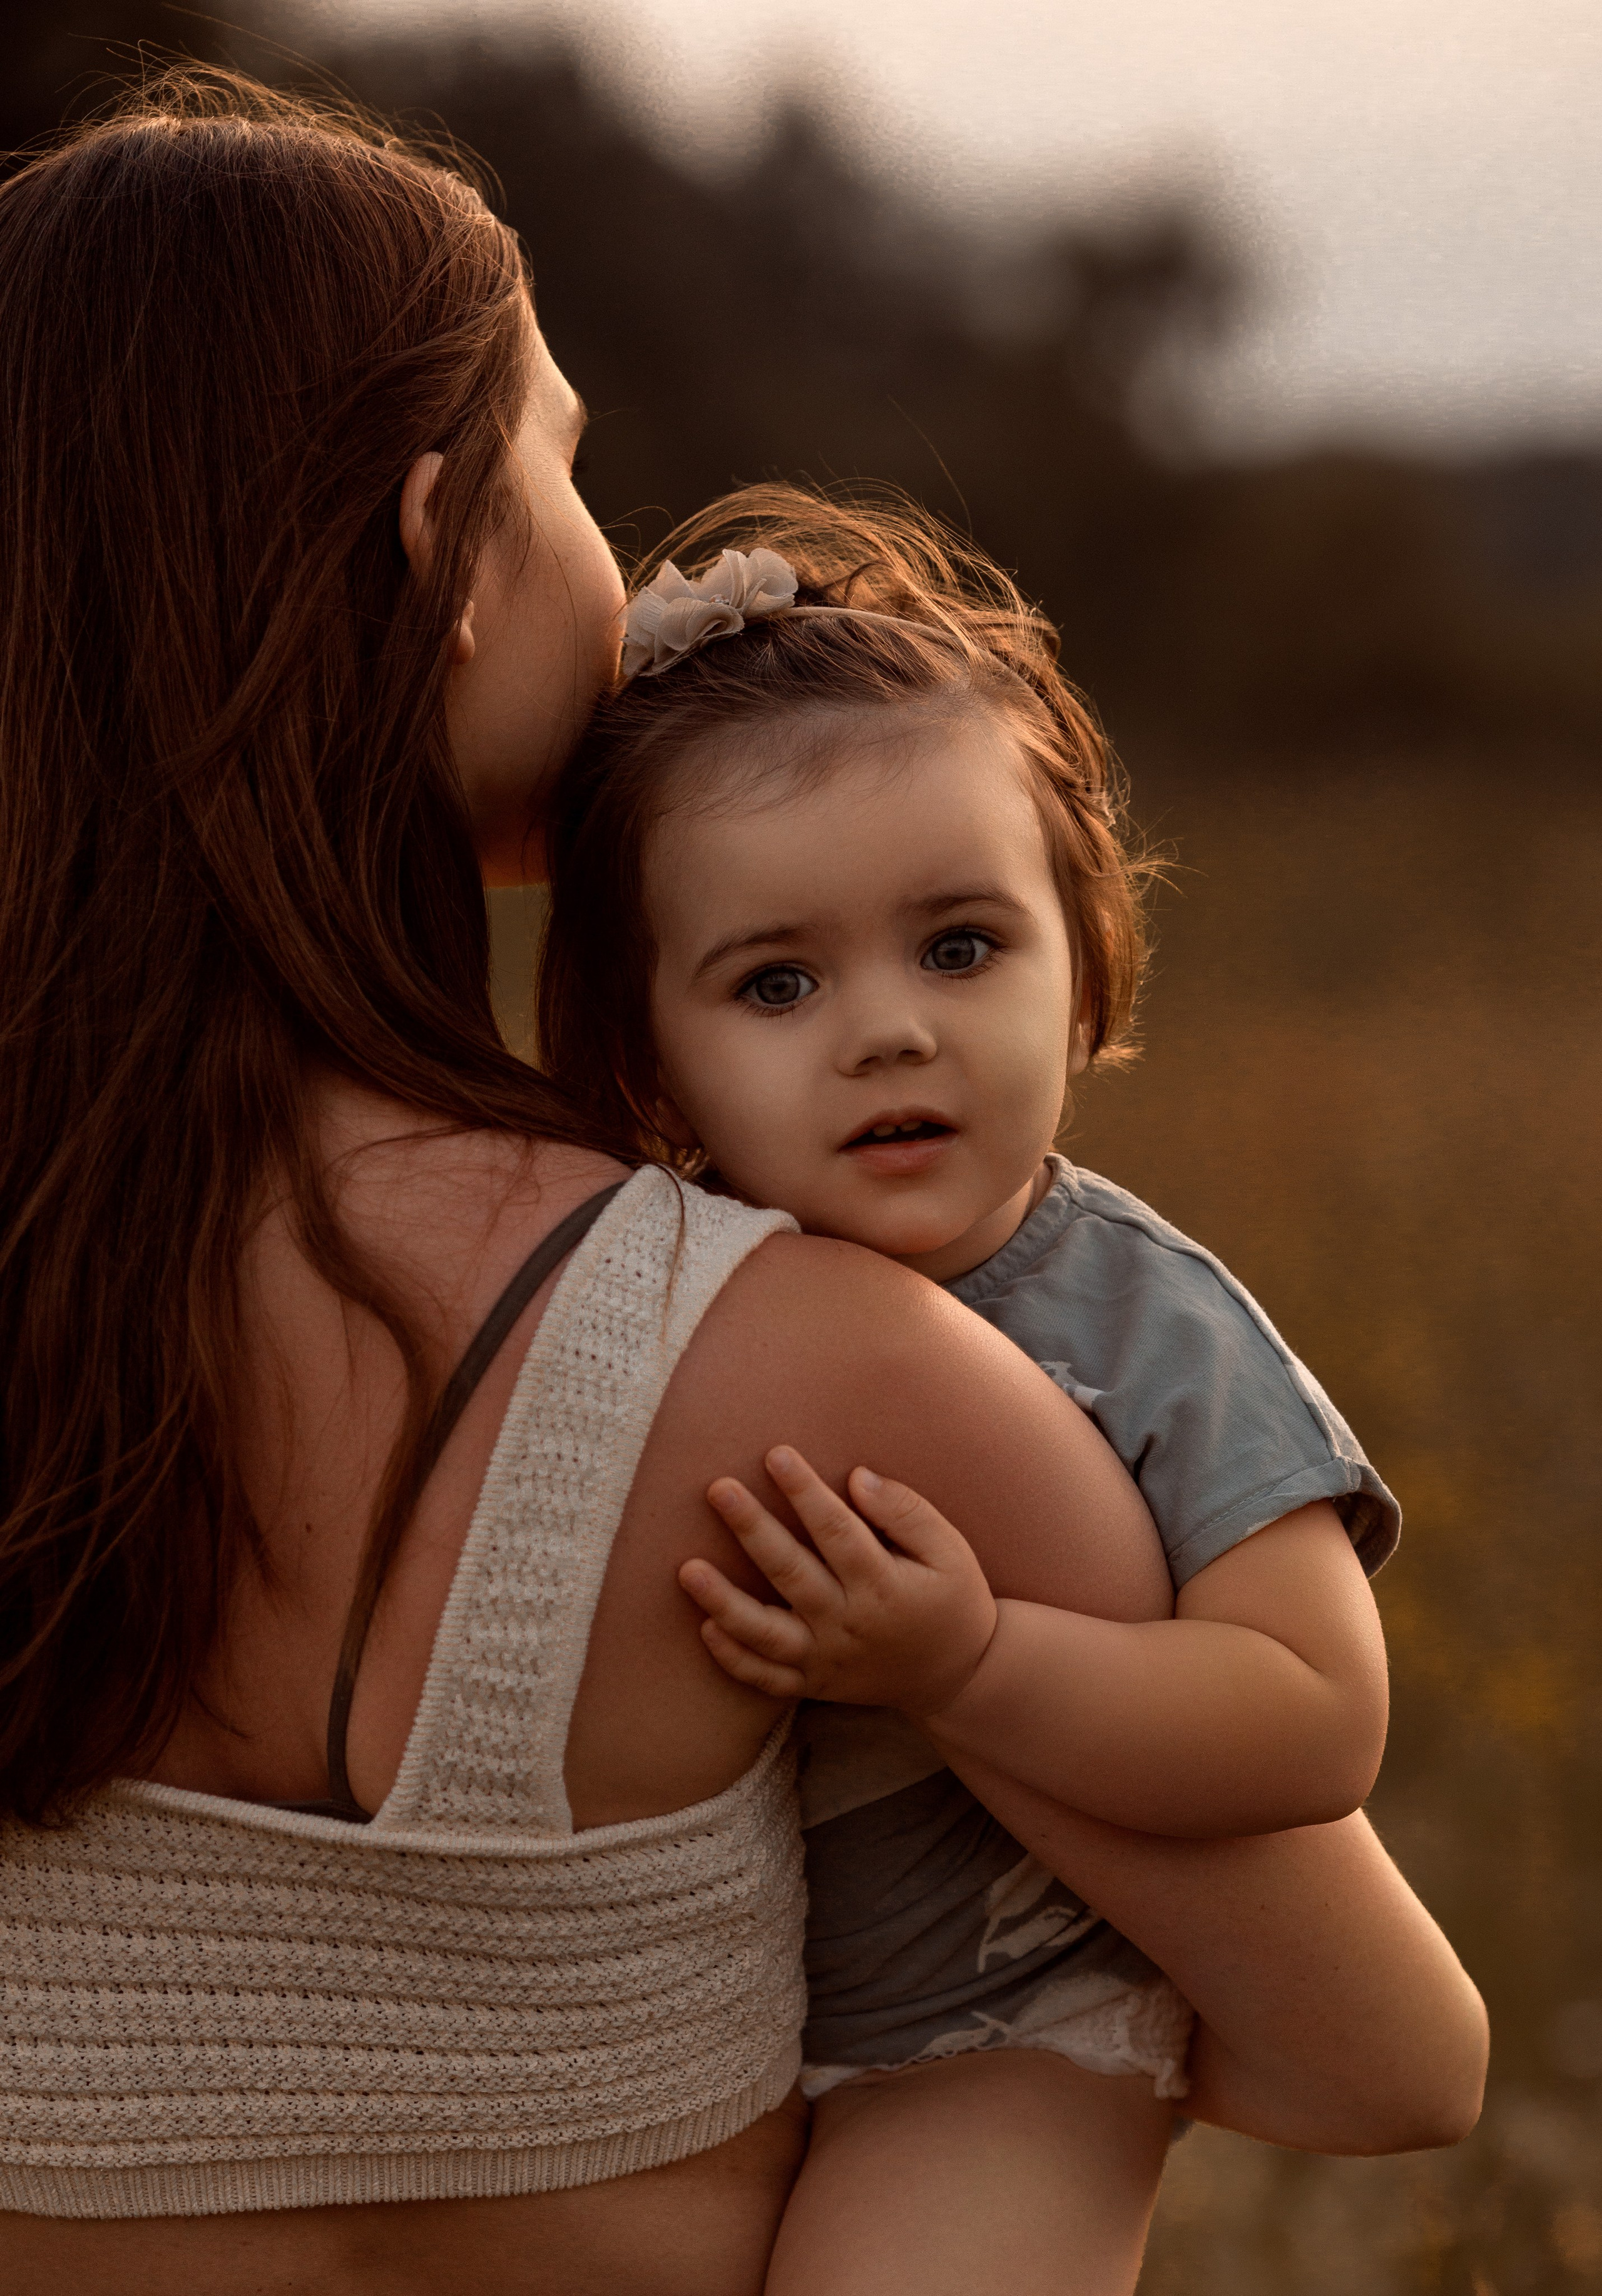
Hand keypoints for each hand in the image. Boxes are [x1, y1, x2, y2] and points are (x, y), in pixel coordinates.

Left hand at [679, 1444, 998, 1714]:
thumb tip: (858, 1478)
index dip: (805, 1492)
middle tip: (718, 1488)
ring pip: (766, 1633)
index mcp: (883, 1586)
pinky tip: (705, 1627)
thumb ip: (906, 1512)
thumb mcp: (949, 1550)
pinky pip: (767, 1679)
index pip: (836, 1531)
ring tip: (687, 1568)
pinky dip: (734, 1659)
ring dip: (724, 1601)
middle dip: (753, 1529)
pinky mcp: (814, 1684)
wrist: (958, 1676)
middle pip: (791, 1573)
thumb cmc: (953, 1599)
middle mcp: (848, 1624)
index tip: (776, 1454)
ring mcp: (826, 1659)